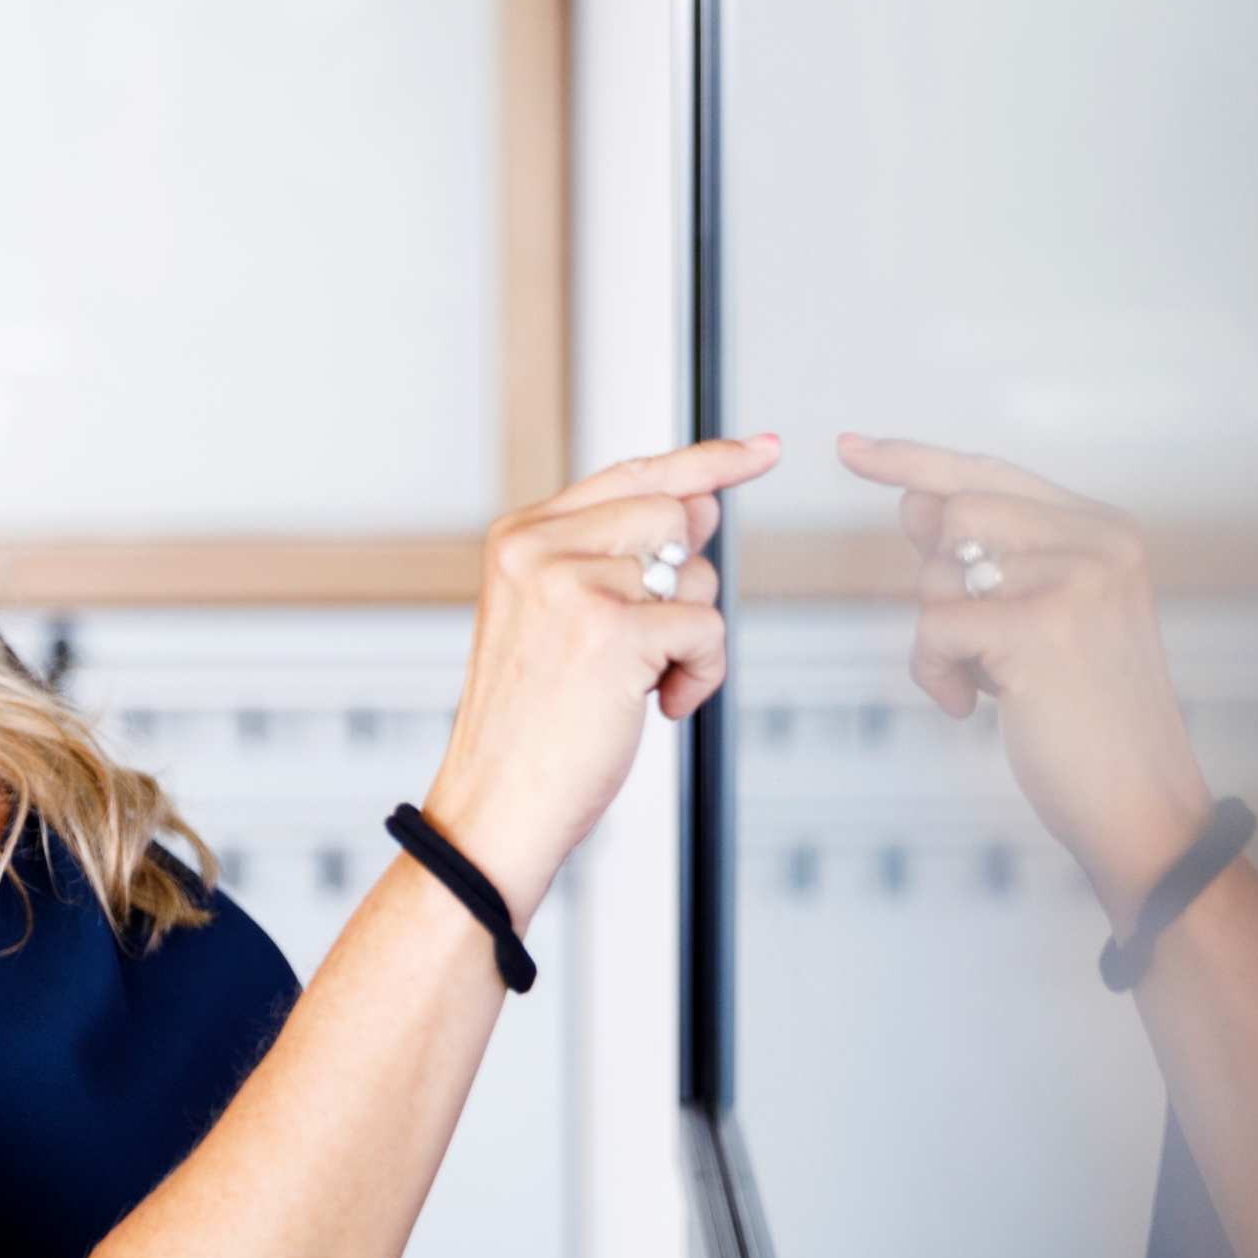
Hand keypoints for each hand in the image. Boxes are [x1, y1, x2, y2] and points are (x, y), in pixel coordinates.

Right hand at [423, 436, 782, 915]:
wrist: (496, 807)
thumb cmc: (530, 727)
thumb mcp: (558, 619)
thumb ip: (616, 557)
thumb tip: (702, 504)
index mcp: (521, 536)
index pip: (632, 475)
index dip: (706, 460)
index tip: (761, 450)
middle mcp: (539, 547)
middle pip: (674, 515)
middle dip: (687, 582)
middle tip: (652, 639)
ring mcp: (574, 583)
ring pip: (697, 573)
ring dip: (691, 635)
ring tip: (641, 680)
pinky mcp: (613, 629)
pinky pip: (708, 626)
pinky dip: (701, 674)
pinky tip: (659, 704)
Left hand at [837, 433, 1211, 920]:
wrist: (1144, 808)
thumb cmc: (1087, 718)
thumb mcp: (1038, 620)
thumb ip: (986, 557)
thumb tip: (913, 498)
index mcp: (1104, 530)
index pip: (988, 473)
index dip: (913, 459)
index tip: (851, 449)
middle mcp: (1098, 541)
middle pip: (950, 515)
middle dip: (939, 583)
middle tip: (981, 642)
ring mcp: (1075, 579)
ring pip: (935, 574)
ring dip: (940, 639)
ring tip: (992, 682)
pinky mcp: (1042, 627)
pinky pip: (933, 626)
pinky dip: (936, 672)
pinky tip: (976, 707)